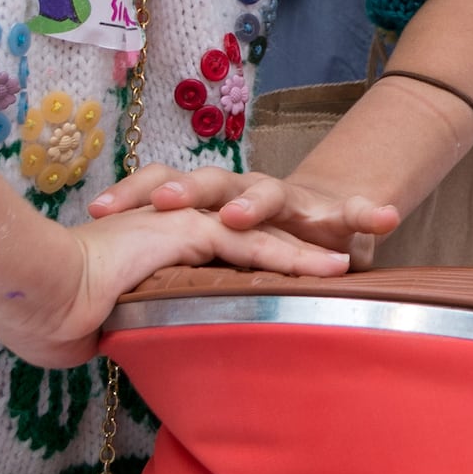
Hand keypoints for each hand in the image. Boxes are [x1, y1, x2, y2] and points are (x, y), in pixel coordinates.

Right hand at [0, 188, 367, 368]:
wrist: (31, 288)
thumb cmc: (47, 313)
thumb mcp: (96, 326)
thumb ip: (125, 330)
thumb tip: (127, 353)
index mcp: (160, 253)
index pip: (222, 257)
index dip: (263, 267)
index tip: (297, 283)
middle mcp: (177, 232)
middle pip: (253, 238)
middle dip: (302, 246)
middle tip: (345, 263)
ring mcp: (185, 225)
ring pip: (263, 238)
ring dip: (312, 252)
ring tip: (353, 266)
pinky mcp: (190, 232)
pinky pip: (254, 248)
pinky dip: (295, 260)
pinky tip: (329, 271)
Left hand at [88, 161, 402, 264]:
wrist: (322, 219)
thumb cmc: (252, 246)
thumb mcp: (200, 253)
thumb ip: (160, 261)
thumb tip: (91, 289)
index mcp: (208, 201)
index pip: (164, 188)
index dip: (133, 195)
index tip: (100, 211)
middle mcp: (247, 193)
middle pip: (212, 185)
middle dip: (188, 192)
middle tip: (163, 206)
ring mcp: (292, 202)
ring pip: (273, 194)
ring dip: (257, 204)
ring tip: (239, 218)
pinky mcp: (335, 218)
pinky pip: (355, 213)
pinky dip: (368, 214)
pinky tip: (381, 219)